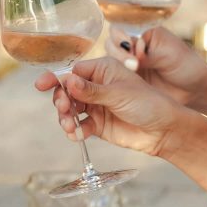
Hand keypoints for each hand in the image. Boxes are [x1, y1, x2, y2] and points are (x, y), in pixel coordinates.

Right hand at [35, 57, 179, 157]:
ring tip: (69, 125)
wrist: (164, 130)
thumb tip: (67, 81)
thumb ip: (91, 90)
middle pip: (67, 91)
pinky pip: (79, 126)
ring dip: (65, 117)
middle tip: (64, 109)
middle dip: (61, 100)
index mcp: (103, 70)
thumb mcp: (119, 94)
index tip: (42, 85)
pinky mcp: (98, 125)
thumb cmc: (148, 104)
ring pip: (70, 110)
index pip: (73, 72)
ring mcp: (96, 106)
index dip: (57, 78)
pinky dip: (74, 130)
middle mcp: (97, 87)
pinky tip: (77, 135)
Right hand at [105, 24, 206, 104]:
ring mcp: (128, 68)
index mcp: (141, 37)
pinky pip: (113, 80)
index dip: (121, 40)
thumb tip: (132, 52)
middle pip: (110, 46)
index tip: (132, 50)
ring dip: (115, 66)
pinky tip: (120, 84)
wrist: (195, 89)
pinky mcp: (128, 84)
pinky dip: (112, 81)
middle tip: (134, 65)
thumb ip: (148, 52)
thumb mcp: (168, 52)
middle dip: (118, 53)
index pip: (118, 33)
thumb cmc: (186, 65)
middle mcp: (131, 51)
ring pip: (108, 63)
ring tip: (133, 72)